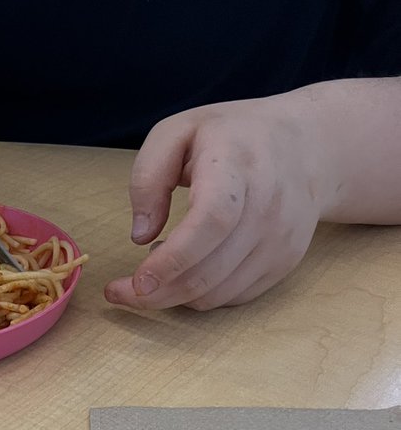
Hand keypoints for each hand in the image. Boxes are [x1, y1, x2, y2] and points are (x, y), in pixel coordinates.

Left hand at [105, 94, 332, 310]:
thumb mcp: (179, 132)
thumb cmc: (232, 136)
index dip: (172, 259)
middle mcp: (269, 206)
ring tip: (158, 264)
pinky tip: (189, 266)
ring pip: (217, 293)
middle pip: (208, 270)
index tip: (137, 282)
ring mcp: (281, 239)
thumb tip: (140, 235)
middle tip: (120, 292)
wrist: (309, 146)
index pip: (211, 222)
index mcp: (238, 166)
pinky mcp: (285, 262)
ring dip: (175, 294)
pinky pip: (233, 298)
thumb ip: (149, 177)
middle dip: (157, 293)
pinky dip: (201, 295)